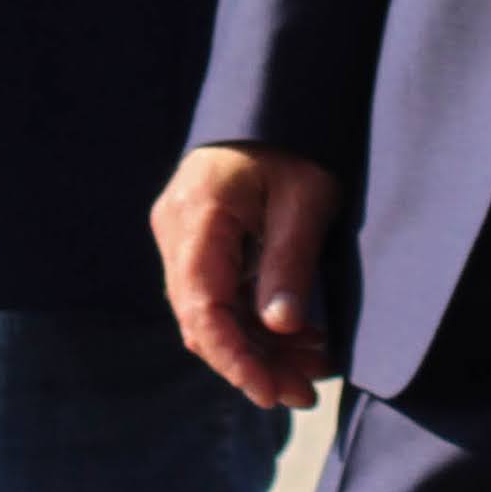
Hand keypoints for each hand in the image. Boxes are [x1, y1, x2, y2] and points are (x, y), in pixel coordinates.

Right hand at [154, 143, 342, 409]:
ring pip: (213, 314)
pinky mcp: (201, 240)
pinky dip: (256, 322)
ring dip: (260, 347)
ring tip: (313, 368)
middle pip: (205, 320)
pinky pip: (221, 295)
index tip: (271, 393)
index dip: (235, 359)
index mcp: (196, 218)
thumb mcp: (305, 198)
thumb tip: (279, 328)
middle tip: (306, 392)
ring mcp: (184, 236)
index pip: (202, 310)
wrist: (276, 98)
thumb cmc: (295, 141)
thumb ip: (289, 261)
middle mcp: (177, 232)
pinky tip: (299, 337)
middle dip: (255, 363)